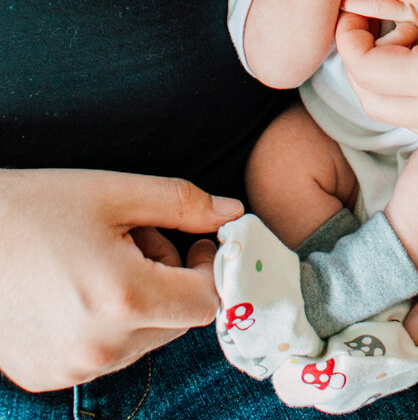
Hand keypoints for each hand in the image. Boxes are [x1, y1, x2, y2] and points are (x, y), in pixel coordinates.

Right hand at [0, 167, 242, 391]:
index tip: (195, 241)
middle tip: (138, 238)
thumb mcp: (116, 191)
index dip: (210, 268)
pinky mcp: (49, 377)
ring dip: (141, 301)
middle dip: (172, 279)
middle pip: (176, 322)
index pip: (206, 302)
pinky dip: (107, 323)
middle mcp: (101, 346)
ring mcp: (72, 369)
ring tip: (102, 259)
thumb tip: (231, 214)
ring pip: (142, 339)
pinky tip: (77, 288)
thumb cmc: (36, 207)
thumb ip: (184, 203)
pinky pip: (105, 354)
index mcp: (124, 298)